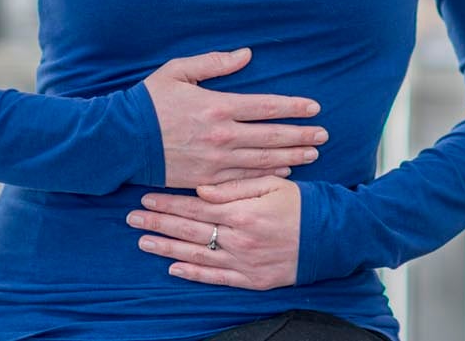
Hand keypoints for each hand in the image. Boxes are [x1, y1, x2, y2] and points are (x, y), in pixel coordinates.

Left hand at [128, 176, 300, 290]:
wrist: (332, 238)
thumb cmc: (302, 205)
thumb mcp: (272, 184)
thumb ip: (235, 186)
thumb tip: (202, 187)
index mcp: (242, 211)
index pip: (196, 205)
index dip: (169, 201)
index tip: (147, 197)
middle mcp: (239, 238)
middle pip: (190, 229)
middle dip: (158, 222)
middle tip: (132, 218)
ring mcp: (243, 262)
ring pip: (196, 255)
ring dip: (167, 248)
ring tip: (143, 241)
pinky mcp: (251, 279)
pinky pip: (216, 278)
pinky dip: (193, 274)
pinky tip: (172, 268)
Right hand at [143, 49, 327, 187]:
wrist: (120, 140)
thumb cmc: (148, 102)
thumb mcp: (179, 72)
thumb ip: (215, 63)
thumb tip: (246, 54)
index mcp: (218, 106)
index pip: (268, 107)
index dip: (294, 108)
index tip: (314, 108)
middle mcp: (222, 136)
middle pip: (273, 137)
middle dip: (302, 135)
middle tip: (324, 135)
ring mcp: (216, 161)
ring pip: (264, 161)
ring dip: (292, 157)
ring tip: (312, 154)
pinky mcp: (206, 179)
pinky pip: (245, 179)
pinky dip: (267, 175)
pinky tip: (283, 173)